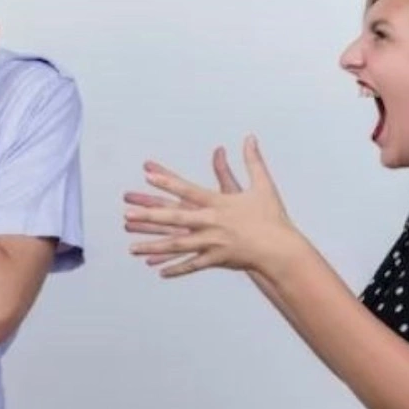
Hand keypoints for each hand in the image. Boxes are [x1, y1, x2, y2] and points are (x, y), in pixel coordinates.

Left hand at [123, 135, 302, 277]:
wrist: (282, 250)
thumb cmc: (273, 217)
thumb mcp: (263, 186)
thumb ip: (252, 161)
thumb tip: (250, 137)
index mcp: (219, 203)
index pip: (188, 189)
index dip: (168, 181)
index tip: (147, 175)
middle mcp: (212, 222)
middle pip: (175, 218)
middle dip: (149, 216)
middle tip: (126, 214)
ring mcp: (213, 243)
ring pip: (177, 245)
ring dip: (153, 246)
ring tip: (131, 247)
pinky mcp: (216, 260)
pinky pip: (192, 264)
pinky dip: (175, 268)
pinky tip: (157, 271)